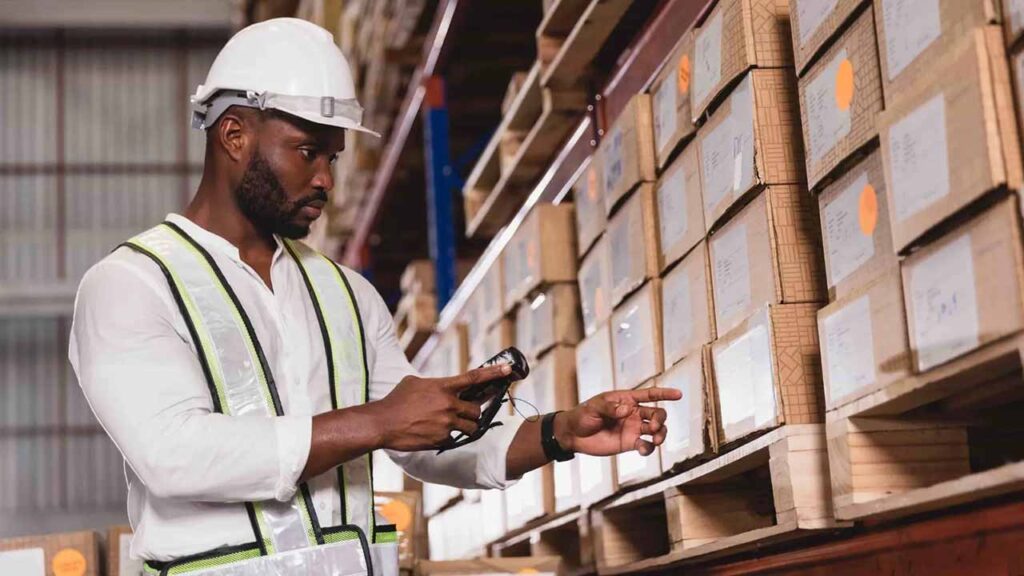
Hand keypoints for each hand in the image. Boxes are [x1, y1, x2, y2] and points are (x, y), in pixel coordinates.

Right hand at [372, 364, 511, 451]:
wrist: (382, 424)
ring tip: (447, 424)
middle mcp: (448, 404)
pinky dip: (447, 436)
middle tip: (463, 413)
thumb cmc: (396, 401)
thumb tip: (441, 386)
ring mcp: (447, 423)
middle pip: (476, 409)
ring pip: (470, 427)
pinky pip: (454, 438)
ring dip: (465, 426)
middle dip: (472, 412)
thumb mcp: (414, 383)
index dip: (493, 373)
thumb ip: (433, 384)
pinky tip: (431, 433)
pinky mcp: (442, 439)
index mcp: (443, 387)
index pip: (474, 378)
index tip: (508, 369)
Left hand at [554, 387, 681, 456]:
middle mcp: (634, 413)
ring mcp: (633, 429)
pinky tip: (644, 449)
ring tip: (656, 439)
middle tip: (653, 427)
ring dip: (661, 434)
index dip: (665, 393)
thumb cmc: (582, 415)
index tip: (678, 395)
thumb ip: (610, 407)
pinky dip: (649, 448)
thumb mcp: (594, 407)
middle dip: (660, 420)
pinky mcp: (630, 443)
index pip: (650, 394)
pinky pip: (646, 445)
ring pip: (656, 430)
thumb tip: (626, 410)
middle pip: (657, 414)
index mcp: (627, 399)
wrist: (573, 435)